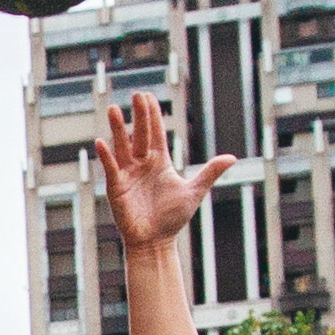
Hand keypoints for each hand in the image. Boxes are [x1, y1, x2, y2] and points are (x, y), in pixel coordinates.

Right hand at [92, 96, 231, 257]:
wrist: (155, 241)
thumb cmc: (172, 218)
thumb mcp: (194, 191)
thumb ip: (210, 172)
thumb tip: (233, 157)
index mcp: (159, 161)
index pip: (155, 133)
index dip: (153, 115)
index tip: (149, 97)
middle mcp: (142, 164)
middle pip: (140, 134)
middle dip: (139, 115)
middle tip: (137, 94)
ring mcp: (128, 174)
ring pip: (122, 146)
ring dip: (118, 129)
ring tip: (114, 109)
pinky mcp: (116, 188)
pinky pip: (111, 168)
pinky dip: (106, 156)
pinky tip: (102, 142)